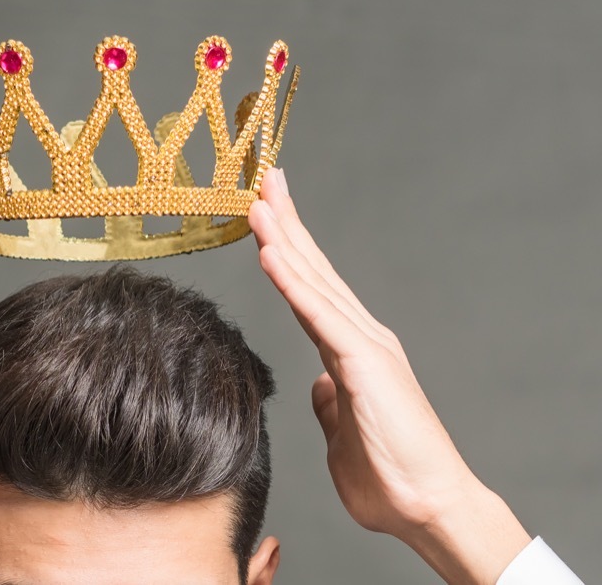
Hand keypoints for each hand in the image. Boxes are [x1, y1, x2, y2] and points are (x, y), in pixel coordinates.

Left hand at [250, 168, 530, 584]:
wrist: (430, 508)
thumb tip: (319, 383)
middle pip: (313, 270)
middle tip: (263, 180)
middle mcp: (360, 337)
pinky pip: (318, 314)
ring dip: (283, 238)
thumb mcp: (342, 434)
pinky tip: (270, 252)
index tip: (266, 215)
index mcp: (350, 350)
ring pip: (314, 281)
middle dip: (287, 222)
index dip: (287, 250)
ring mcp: (365, 345)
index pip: (310, 289)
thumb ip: (331, 404)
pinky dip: (291, 281)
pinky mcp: (365, 363)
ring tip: (258, 201)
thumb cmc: (390, 478)